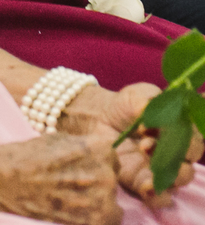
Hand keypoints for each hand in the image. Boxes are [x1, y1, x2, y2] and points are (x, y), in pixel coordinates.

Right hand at [0, 133, 120, 223]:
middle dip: (96, 180)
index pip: (111, 156)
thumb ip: (83, 146)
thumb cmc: (28, 156)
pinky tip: (76, 211)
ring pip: (111, 201)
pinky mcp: (95, 220)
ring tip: (70, 197)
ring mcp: (102, 201)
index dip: (96, 161)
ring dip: (96, 200)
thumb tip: (95, 153)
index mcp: (101, 148)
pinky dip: (95, 216)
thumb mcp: (59, 139)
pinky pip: (110, 219)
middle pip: (111, 178)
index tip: (81, 165)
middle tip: (72, 182)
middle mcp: (107, 174)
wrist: (5, 180)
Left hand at [99, 84, 199, 208]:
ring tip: (146, 164)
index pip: (195, 139)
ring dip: (168, 174)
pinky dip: (157, 197)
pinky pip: (160, 198)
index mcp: (182, 132)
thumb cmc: (124, 106)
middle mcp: (176, 153)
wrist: (99, 118)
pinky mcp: (144, 183)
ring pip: (179, 181)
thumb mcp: (135, 96)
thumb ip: (146, 101)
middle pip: (190, 163)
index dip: (183, 137)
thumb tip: (148, 112)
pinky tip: (146, 188)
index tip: (156, 128)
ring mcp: (162, 170)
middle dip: (173, 156)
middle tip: (145, 145)